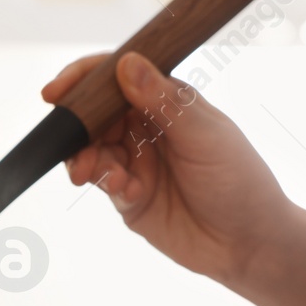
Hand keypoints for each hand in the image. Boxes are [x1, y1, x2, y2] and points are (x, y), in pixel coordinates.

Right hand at [43, 52, 296, 289]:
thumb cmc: (239, 180)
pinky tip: (127, 192)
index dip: (83, 80)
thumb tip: (126, 62)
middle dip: (77, 129)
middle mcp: (147, 129)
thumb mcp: (204, 134)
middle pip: (94, 116)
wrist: (248, 243)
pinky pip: (103, 183)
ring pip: (92, 151)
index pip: (116, 78)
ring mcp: (136, 164)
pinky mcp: (129, 198)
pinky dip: (108, 184)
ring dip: (88, 160)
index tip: (56, 92)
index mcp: (167, 102)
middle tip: (74, 147)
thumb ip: (163, 100)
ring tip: (100, 176)